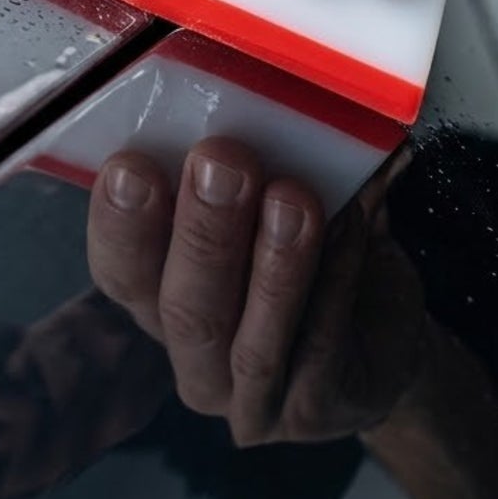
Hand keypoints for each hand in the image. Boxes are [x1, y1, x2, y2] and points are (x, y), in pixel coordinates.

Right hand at [86, 139, 422, 446]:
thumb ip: (261, 160)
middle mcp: (194, 358)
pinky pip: (324, 346)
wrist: (378, 339)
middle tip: (222, 161)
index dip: (119, 224)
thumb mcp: (271, 202)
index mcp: (160, 295)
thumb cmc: (311, 255)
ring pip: (252, 339)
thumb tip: (271, 87)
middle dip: (202, 231)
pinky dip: (339, 279)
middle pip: (183, 308)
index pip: (120, 272)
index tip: (129, 165)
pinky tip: (355, 224)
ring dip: (274, 264)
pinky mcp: (314, 411)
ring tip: (294, 198)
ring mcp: (250, 398)